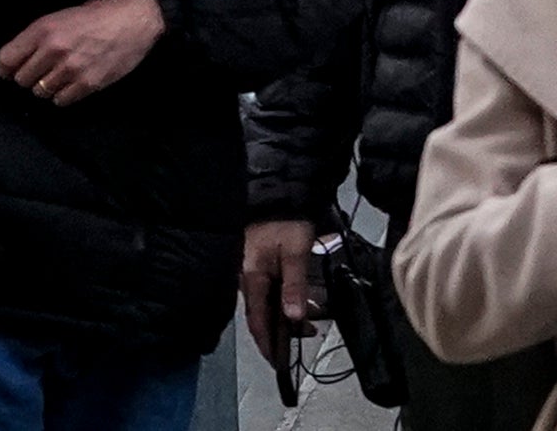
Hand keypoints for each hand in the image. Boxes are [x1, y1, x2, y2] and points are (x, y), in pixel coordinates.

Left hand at [0, 0, 165, 105]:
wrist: (137, 17)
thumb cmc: (100, 12)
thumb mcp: (63, 15)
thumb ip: (40, 36)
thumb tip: (22, 57)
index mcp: (44, 29)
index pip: (6, 59)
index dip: (6, 68)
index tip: (11, 70)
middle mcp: (53, 50)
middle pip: (22, 79)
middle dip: (29, 76)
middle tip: (42, 70)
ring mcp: (71, 69)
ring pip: (40, 92)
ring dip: (47, 86)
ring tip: (61, 76)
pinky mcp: (88, 83)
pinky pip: (61, 100)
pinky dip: (63, 95)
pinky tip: (73, 83)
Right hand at [240, 218, 316, 365]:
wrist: (280, 192)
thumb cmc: (286, 221)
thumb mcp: (295, 252)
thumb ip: (294, 285)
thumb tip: (293, 318)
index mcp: (252, 279)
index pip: (258, 322)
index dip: (269, 344)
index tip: (279, 363)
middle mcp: (247, 279)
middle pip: (262, 315)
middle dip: (280, 333)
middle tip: (300, 343)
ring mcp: (252, 272)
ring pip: (267, 303)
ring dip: (285, 316)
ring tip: (308, 324)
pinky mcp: (259, 264)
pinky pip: (269, 291)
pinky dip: (283, 301)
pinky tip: (299, 302)